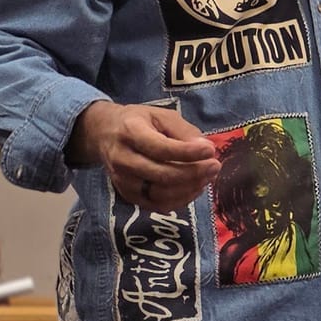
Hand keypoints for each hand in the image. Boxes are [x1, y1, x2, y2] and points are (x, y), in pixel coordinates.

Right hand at [75, 102, 217, 210]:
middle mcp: (122, 159)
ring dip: (190, 188)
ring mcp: (123, 181)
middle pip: (161, 175)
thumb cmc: (140, 122)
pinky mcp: (128, 195)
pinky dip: (180, 200)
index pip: (160, 148)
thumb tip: (207, 149)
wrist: (106, 134)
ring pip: (160, 194)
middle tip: (215, 166)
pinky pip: (157, 205)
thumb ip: (184, 131)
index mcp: (130, 132)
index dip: (188, 152)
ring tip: (207, 177)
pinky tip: (195, 187)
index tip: (210, 150)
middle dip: (193, 173)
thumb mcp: (162, 116)